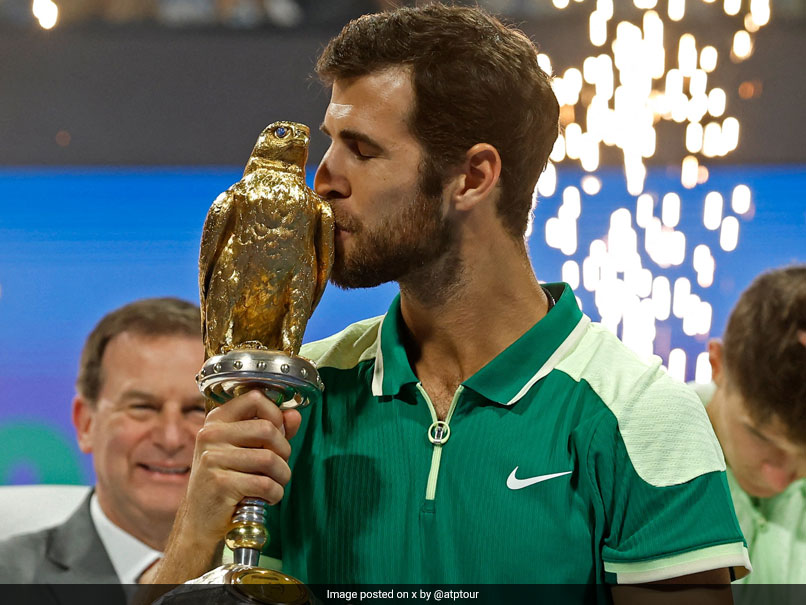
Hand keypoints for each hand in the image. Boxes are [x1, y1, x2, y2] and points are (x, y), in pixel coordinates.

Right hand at [153, 390, 300, 584]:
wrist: (200, 521)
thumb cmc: (228, 481)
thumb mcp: (247, 449)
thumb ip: (273, 429)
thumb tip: (294, 415)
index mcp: (216, 421)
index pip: (255, 398)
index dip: (276, 414)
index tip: (278, 432)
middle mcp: (210, 435)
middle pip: (268, 429)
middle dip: (284, 450)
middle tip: (279, 465)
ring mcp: (212, 459)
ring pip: (270, 459)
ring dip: (283, 475)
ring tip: (276, 483)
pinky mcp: (220, 484)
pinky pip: (265, 484)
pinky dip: (275, 494)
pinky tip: (268, 497)